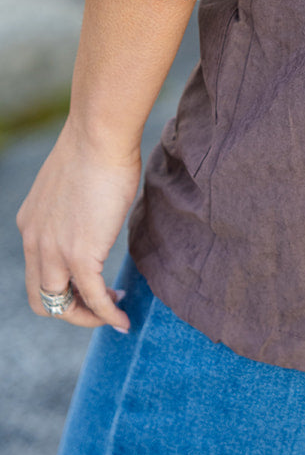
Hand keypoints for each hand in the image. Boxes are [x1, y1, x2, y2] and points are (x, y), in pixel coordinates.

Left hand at [16, 120, 140, 330]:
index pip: (36, 272)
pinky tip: (123, 318)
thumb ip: (72, 209)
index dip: (61, 285)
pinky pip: (93, 298)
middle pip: (41, 299)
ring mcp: (55, 251)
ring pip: (61, 306)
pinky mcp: (81, 255)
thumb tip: (94, 215)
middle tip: (99, 303)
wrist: (99, 136)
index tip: (89, 282)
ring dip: (87, 317)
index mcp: (30, 225)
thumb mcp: (71, 186)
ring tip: (114, 311)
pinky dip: (107, 315)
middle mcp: (35, 242)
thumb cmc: (96, 148)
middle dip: (70, 309)